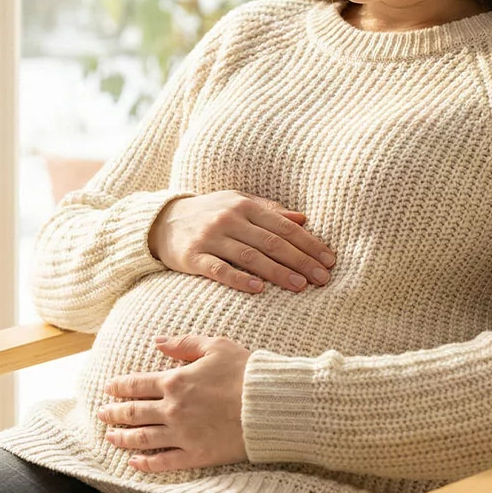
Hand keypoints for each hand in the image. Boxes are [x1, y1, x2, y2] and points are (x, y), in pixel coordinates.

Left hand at [99, 334, 251, 472]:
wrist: (270, 404)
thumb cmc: (245, 371)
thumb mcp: (215, 346)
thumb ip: (183, 343)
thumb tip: (157, 341)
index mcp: (175, 381)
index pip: (137, 384)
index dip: (119, 387)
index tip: (108, 388)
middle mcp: (173, 409)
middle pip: (134, 412)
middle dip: (114, 413)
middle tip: (101, 414)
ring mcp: (183, 434)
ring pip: (143, 438)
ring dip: (123, 438)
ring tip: (110, 438)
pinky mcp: (196, 454)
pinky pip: (165, 462)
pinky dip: (146, 464)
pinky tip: (134, 463)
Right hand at [148, 190, 335, 293]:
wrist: (162, 221)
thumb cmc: (208, 213)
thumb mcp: (237, 203)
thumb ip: (269, 210)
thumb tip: (304, 219)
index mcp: (244, 205)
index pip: (283, 226)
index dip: (308, 243)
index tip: (329, 259)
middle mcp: (229, 219)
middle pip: (271, 242)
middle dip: (301, 260)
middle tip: (323, 277)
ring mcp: (210, 238)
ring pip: (250, 256)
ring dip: (278, 272)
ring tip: (300, 286)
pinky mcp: (193, 257)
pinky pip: (219, 270)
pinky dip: (240, 279)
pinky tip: (259, 289)